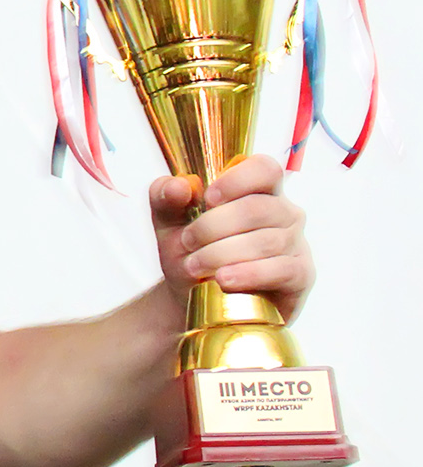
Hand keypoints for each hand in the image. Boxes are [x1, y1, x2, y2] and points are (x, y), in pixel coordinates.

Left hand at [150, 155, 313, 321]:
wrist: (195, 298)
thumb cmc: (191, 251)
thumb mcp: (168, 221)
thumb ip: (165, 197)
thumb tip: (179, 186)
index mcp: (257, 190)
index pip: (265, 168)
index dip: (237, 179)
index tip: (207, 198)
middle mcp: (283, 212)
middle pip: (257, 208)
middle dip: (213, 226)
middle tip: (187, 242)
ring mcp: (296, 243)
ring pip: (265, 241)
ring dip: (222, 254)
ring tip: (194, 266)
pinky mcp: (300, 275)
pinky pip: (282, 269)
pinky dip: (248, 274)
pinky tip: (224, 279)